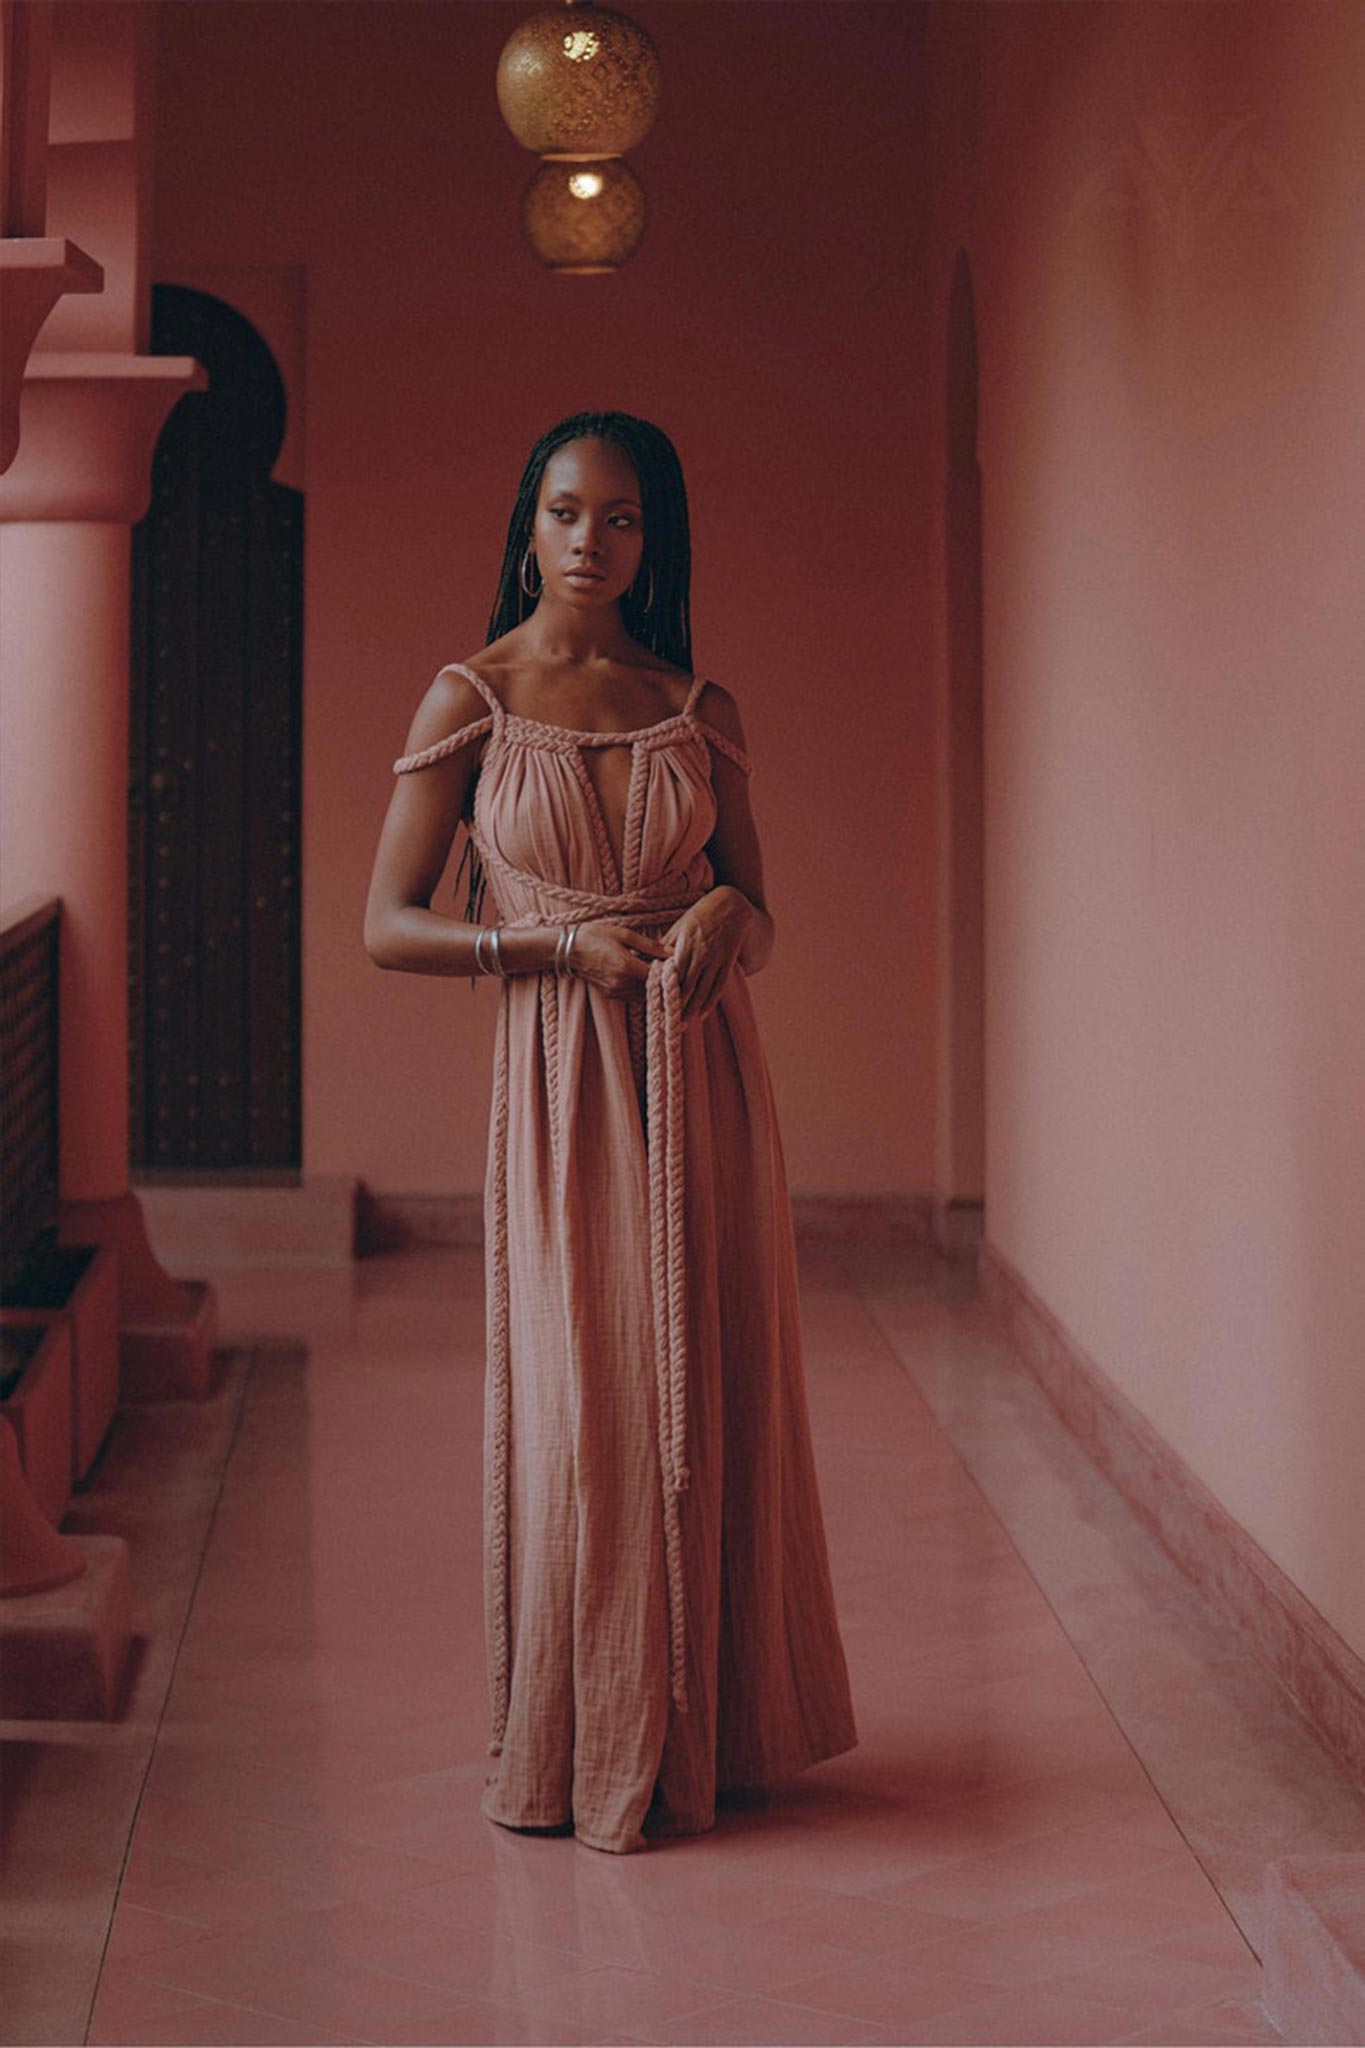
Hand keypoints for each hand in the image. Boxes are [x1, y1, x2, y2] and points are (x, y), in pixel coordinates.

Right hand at [568, 920, 670, 1000]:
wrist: (568, 949)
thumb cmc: (595, 936)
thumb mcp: (624, 934)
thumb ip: (650, 945)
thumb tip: (672, 953)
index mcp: (626, 966)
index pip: (656, 976)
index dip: (668, 971)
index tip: (674, 963)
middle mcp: (621, 982)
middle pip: (651, 987)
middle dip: (661, 979)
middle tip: (668, 968)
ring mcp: (614, 991)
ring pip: (643, 994)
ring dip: (651, 985)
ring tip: (655, 971)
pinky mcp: (610, 994)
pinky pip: (632, 995)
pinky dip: (640, 988)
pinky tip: (641, 976)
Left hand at [662, 887, 752, 1022]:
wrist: (733, 905)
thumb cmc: (702, 914)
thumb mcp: (681, 925)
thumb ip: (665, 944)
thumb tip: (646, 957)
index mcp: (686, 945)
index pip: (673, 975)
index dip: (665, 992)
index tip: (657, 1006)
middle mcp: (701, 954)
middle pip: (687, 987)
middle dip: (677, 1007)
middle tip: (667, 1024)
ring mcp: (716, 960)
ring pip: (702, 990)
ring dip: (692, 1009)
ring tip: (682, 1025)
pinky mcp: (728, 963)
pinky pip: (718, 986)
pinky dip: (710, 1002)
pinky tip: (702, 1014)